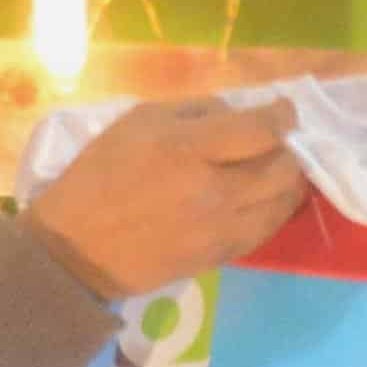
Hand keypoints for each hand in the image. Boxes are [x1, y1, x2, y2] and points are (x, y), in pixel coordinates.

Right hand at [24, 95, 304, 298]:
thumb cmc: (100, 174)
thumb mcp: (137, 121)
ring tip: (275, 169)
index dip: (282, 116)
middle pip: (282, 168)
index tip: (284, 111)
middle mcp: (213, 191)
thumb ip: (194, 111)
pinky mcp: (221, 256)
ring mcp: (221, 229)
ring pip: (282, 203)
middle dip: (289, 149)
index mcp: (187, 149)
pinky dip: (272, 209)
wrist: (77, 249)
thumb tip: (238, 113)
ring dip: (288, 182)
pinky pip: (266, 229)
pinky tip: (262, 198)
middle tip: (278, 142)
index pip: (259, 131)